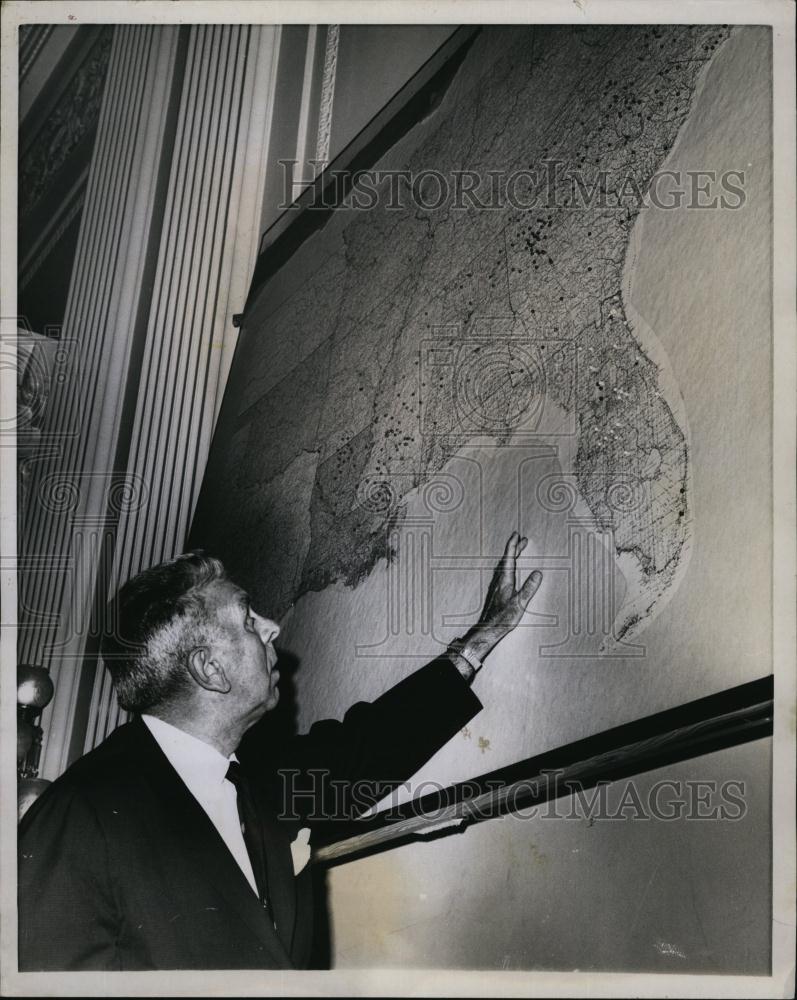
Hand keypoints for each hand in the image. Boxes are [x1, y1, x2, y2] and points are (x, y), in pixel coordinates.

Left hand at [458, 532, 542, 663]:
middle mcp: (499, 580)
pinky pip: (502, 572)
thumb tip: (538, 573)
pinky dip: (508, 566)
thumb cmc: (503, 617)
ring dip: (511, 557)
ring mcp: (496, 585)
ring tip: (517, 552)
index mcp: (505, 579)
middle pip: (506, 559)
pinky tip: (509, 571)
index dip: (513, 545)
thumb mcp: (520, 603)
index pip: (509, 558)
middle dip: (514, 548)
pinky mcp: (496, 591)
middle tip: (522, 540)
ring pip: (503, 566)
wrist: (488, 628)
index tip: (517, 535)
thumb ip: (529, 588)